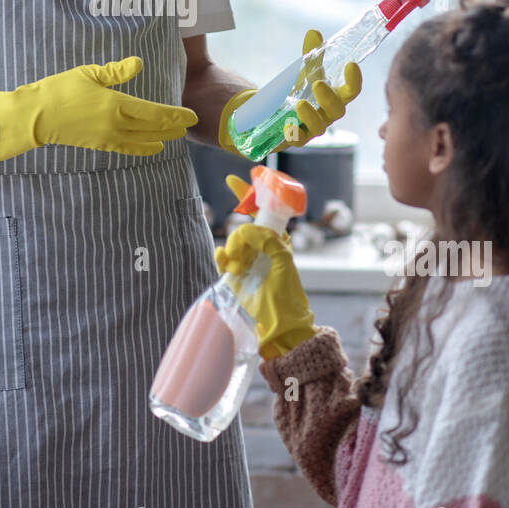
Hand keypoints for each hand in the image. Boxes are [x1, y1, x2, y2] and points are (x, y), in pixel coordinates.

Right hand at [0, 56, 196, 168]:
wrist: (37, 115)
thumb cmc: (60, 89)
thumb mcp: (89, 74)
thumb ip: (116, 72)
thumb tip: (139, 63)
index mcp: (116, 104)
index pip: (154, 112)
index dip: (175, 114)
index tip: (190, 114)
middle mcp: (116, 124)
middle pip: (153, 127)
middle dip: (174, 126)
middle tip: (191, 124)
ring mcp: (108, 136)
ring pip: (143, 139)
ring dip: (161, 137)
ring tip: (177, 136)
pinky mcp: (99, 144)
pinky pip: (127, 148)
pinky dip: (142, 148)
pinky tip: (153, 148)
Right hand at [214, 201, 314, 357]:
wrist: (279, 328)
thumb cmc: (287, 296)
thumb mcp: (282, 262)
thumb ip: (267, 240)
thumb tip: (245, 230)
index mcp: (277, 241)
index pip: (263, 211)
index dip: (248, 194)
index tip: (232, 180)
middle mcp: (261, 248)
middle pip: (242, 227)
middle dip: (238, 235)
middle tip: (238, 251)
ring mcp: (247, 261)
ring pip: (231, 242)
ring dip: (230, 250)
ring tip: (237, 266)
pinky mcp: (234, 275)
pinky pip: (223, 258)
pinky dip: (221, 257)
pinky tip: (226, 263)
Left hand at [286, 29, 361, 146]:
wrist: (278, 114)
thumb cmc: (300, 92)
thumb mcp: (305, 72)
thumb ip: (311, 54)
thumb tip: (314, 33)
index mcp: (334, 97)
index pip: (351, 91)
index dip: (354, 80)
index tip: (351, 65)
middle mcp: (327, 114)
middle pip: (338, 110)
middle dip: (329, 98)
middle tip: (317, 84)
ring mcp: (313, 128)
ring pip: (319, 126)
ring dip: (311, 115)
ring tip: (299, 103)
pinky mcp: (296, 138)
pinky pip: (298, 139)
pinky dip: (293, 133)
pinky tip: (287, 126)